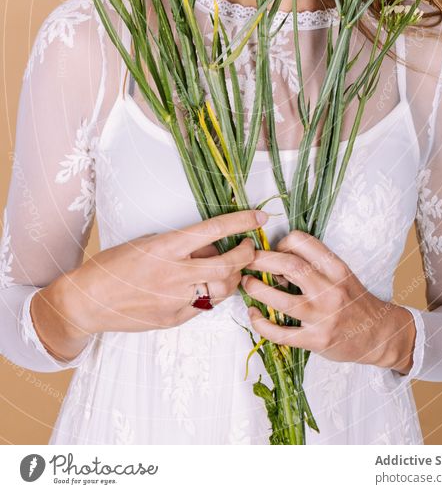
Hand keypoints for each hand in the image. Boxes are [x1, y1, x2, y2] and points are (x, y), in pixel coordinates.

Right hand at [47, 209, 265, 346]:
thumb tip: (211, 245)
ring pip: (223, 288)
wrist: (88, 301)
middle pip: (228, 264)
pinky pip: (205, 306)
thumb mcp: (147, 242)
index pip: (215, 230)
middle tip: (250, 247)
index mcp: (167, 247)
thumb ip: (181, 245)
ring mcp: (176, 300)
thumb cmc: (114, 265)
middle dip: (247, 254)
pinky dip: (211, 295)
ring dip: (234, 276)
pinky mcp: (174, 319)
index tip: (259, 216)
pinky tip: (207, 287)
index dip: (242, 222)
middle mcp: (175, 273)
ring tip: (230, 267)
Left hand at [242, 230, 415, 370]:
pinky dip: (261, 323)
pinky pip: (280, 332)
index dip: (280, 242)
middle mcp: (330, 289)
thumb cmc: (355, 301)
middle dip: (259, 260)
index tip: (273, 250)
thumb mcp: (341, 275)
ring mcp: (323, 316)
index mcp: (336, 268)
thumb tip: (275, 259)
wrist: (380, 334)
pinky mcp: (316, 340)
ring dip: (255, 289)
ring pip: (280, 299)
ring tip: (245, 283)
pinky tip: (253, 314)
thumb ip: (314, 266)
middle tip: (245, 261)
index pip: (302, 241)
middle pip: (287, 265)